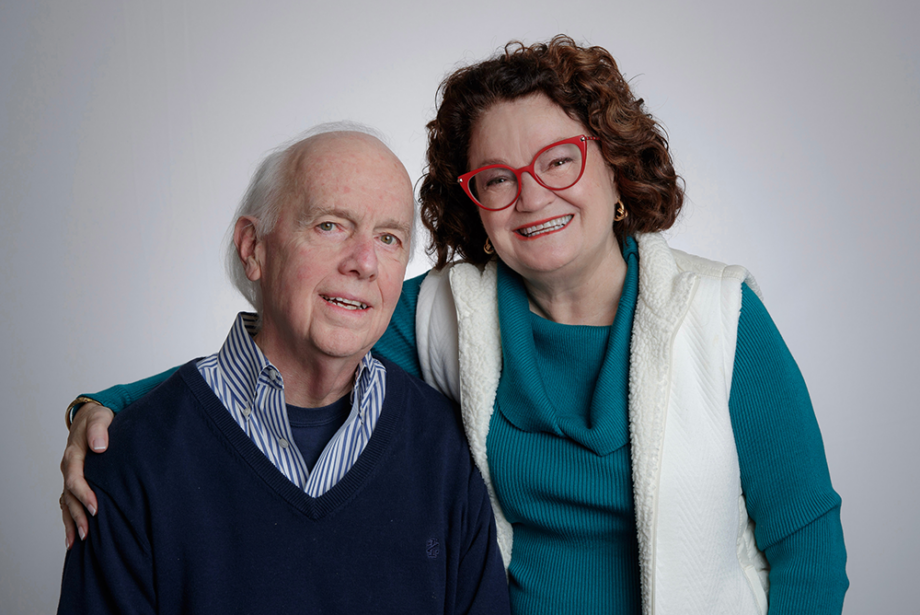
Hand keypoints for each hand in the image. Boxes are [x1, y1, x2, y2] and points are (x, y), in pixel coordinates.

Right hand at [60, 402, 113, 548]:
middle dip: (77, 516)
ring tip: (76, 543)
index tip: (96, 508)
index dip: (84, 494)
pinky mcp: (74, 480)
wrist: (92, 415)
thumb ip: (99, 430)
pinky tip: (73, 534)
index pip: (76, 479)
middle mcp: (68, 467)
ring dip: (71, 522)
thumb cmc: (99, 417)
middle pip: (69, 496)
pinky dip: (70, 518)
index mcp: (73, 455)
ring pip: (66, 503)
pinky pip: (68, 502)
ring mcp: (70, 475)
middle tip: (88, 534)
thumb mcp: (100, 417)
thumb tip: (99, 447)